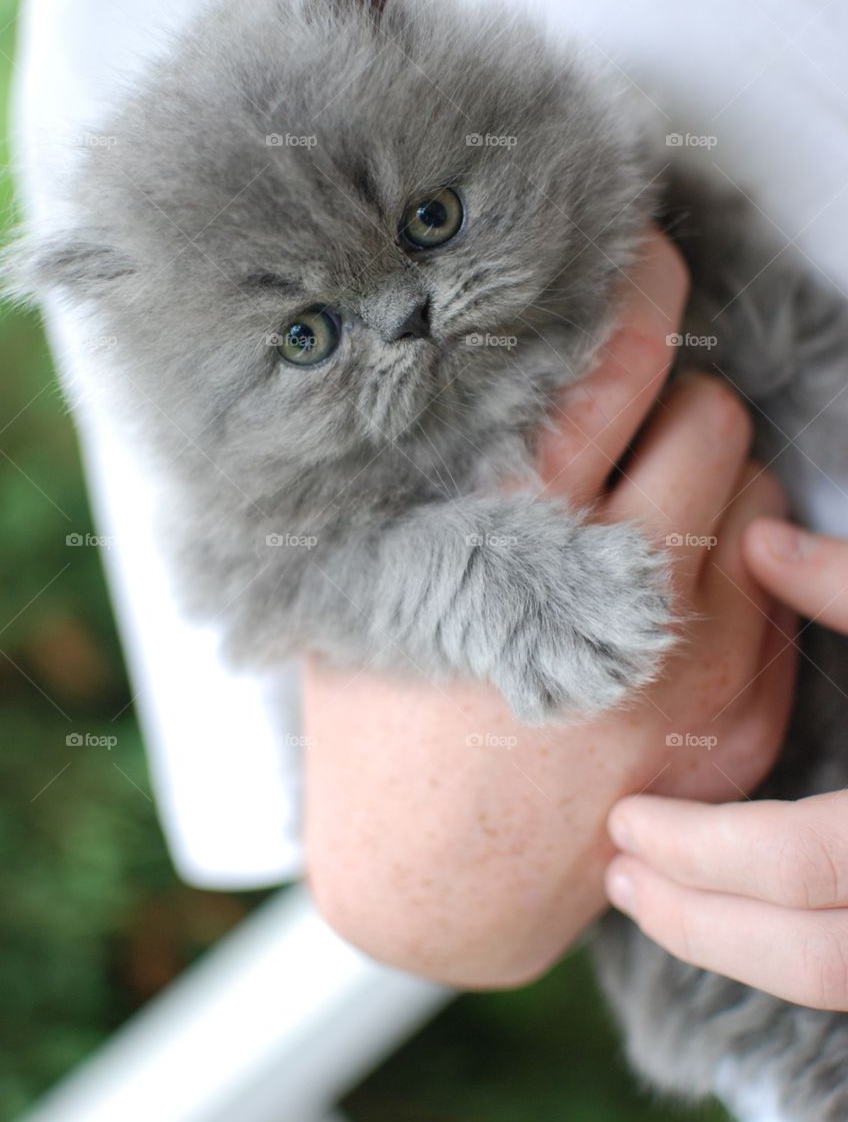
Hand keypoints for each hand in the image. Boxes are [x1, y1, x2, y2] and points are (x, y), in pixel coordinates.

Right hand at [303, 231, 795, 987]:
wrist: (437, 883)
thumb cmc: (387, 734)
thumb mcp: (364, 586)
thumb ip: (418, 478)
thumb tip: (456, 371)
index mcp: (505, 535)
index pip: (613, 364)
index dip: (641, 290)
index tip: (645, 261)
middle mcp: (610, 586)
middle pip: (707, 414)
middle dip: (678, 394)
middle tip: (638, 411)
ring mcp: (687, 654)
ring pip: (761, 489)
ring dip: (715, 474)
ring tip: (654, 503)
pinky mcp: (734, 709)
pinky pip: (780, 579)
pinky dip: (743, 556)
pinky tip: (677, 582)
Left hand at [605, 520, 847, 1008]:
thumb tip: (756, 544)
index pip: (808, 859)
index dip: (704, 850)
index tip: (625, 818)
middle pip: (819, 956)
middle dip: (700, 922)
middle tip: (618, 877)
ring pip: (844, 984)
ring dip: (736, 949)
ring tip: (651, 901)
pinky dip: (794, 953)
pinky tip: (740, 914)